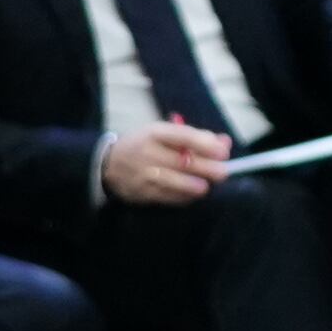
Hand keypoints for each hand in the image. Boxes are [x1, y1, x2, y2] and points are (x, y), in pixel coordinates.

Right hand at [103, 116, 231, 204]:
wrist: (107, 165)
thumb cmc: (143, 144)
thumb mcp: (163, 133)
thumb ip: (193, 137)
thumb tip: (223, 143)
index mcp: (154, 132)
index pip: (183, 136)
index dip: (205, 144)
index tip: (223, 151)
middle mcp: (148, 153)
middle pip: (183, 162)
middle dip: (207, 168)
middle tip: (223, 172)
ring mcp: (145, 175)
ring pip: (177, 183)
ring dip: (197, 185)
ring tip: (208, 185)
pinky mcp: (144, 194)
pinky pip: (170, 198)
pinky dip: (185, 197)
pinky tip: (193, 194)